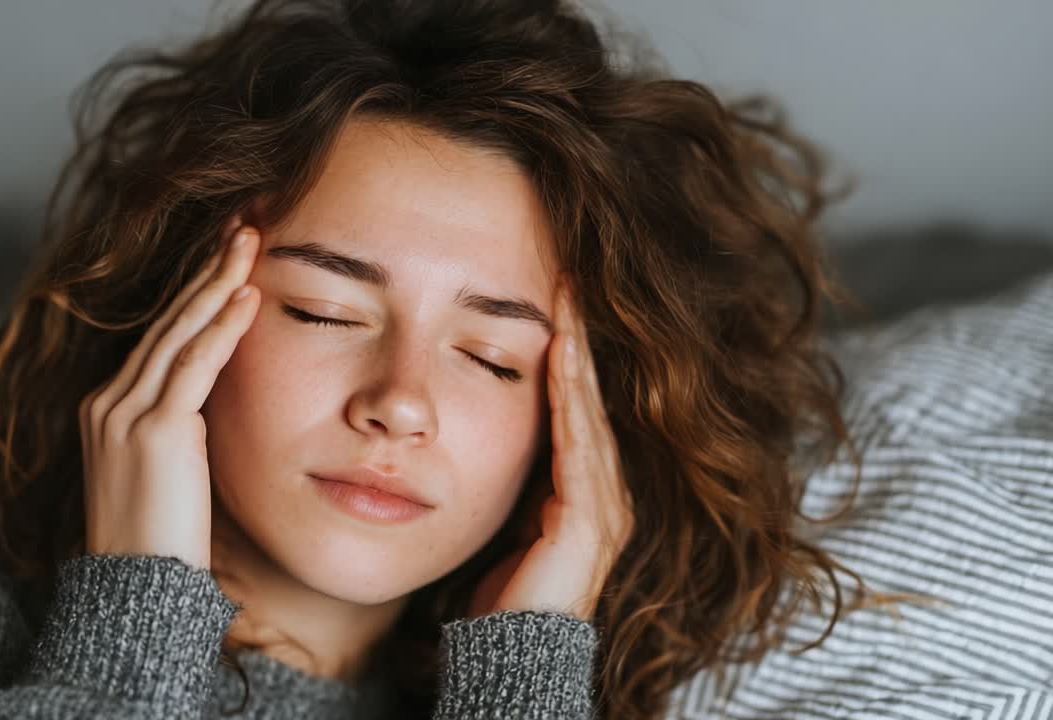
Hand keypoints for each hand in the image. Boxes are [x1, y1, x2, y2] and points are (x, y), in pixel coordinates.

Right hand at [78, 217, 261, 569]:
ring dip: (218, 281)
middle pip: (166, 321)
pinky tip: (248, 295)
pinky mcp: (151, 431)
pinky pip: (193, 365)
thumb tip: (210, 400)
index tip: (227, 256)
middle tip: (243, 224)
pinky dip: (222, 326)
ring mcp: (123, 413)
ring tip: (251, 240)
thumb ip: (178, 427)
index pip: (159, 336)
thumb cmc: (159, 541)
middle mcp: (107, 401)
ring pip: (178, 331)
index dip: (195, 293)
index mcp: (107, 408)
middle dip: (207, 269)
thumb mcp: (164, 471)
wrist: (136, 592)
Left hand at [468, 276, 634, 620]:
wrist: (511, 652)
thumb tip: (483, 432)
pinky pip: (579, 445)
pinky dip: (571, 397)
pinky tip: (561, 356)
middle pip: (591, 399)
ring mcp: (603, 506)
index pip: (578, 404)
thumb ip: (511, 476)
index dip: (569, 350)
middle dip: (580, 337)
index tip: (554, 294)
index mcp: (587, 489)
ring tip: (568, 299)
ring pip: (589, 412)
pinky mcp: (590, 521)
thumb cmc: (501, 591)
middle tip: (568, 274)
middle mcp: (606, 491)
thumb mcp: (506, 517)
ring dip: (579, 354)